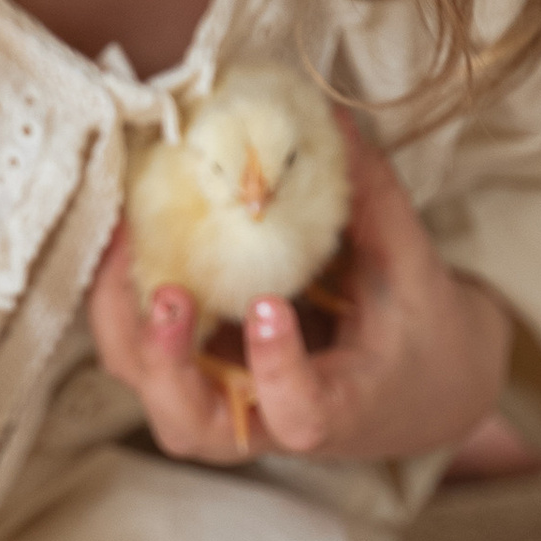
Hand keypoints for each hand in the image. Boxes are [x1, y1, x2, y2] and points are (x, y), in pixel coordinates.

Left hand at [89, 119, 513, 468]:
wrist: (417, 382)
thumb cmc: (418, 332)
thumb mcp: (411, 267)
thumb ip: (370, 199)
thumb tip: (326, 116)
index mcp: (338, 409)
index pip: (301, 414)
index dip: (278, 368)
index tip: (269, 306)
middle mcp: (265, 420)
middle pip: (191, 424)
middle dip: (167, 364)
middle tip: (169, 295)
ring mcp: (220, 399)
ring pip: (150, 388)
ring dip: (127, 323)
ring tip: (125, 241)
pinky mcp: (194, 370)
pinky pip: (141, 345)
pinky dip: (123, 294)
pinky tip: (123, 229)